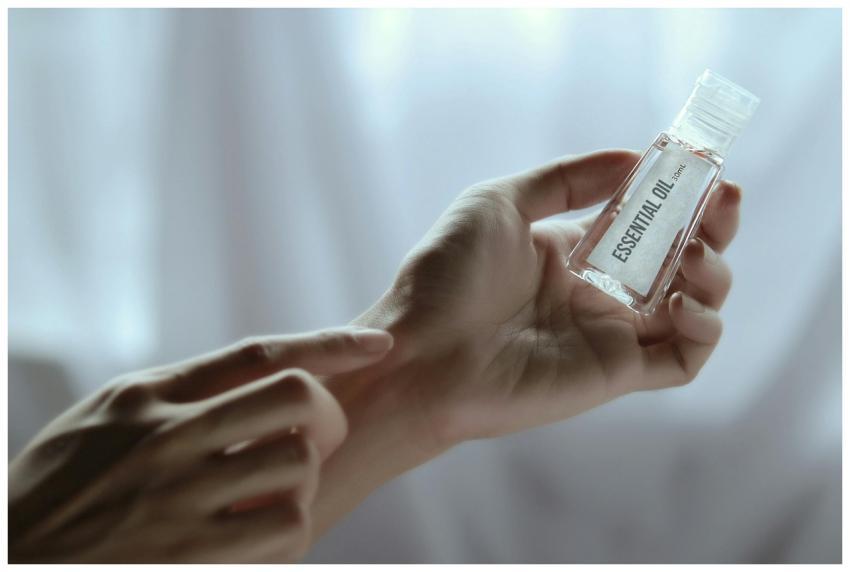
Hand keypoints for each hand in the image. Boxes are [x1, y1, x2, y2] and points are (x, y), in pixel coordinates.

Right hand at [9, 326, 392, 562]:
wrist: (11, 560)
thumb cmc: (57, 488)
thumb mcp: (105, 418)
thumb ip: (176, 393)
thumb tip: (257, 376)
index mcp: (149, 395)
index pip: (259, 354)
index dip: (330, 344)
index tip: (378, 344)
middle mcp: (168, 436)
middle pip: (296, 397)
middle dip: (326, 413)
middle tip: (316, 436)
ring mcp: (179, 497)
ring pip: (299, 464)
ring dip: (304, 479)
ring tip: (278, 493)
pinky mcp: (191, 555)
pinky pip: (285, 529)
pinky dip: (290, 528)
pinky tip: (262, 533)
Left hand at [352, 149, 739, 444]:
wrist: (420, 354)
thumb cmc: (445, 276)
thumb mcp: (498, 203)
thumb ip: (565, 180)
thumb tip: (631, 158)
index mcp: (570, 252)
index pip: (643, 222)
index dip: (677, 196)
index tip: (700, 165)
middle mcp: (596, 292)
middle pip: (678, 260)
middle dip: (711, 228)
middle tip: (723, 201)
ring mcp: (608, 334)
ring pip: (693, 306)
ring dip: (713, 274)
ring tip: (695, 252)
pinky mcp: (615, 373)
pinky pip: (683, 360)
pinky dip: (704, 330)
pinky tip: (683, 301)